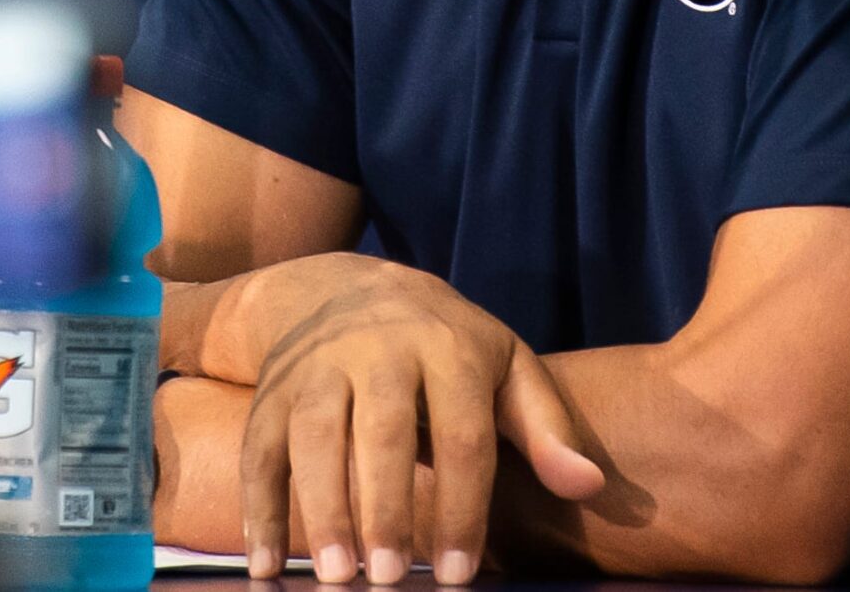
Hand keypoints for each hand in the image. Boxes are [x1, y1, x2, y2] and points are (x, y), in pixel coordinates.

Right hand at [228, 255, 604, 584]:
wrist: (349, 287)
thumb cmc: (445, 344)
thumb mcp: (505, 366)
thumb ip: (546, 428)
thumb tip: (590, 486)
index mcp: (448, 347)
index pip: (461, 433)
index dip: (461, 506)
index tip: (457, 573)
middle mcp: (377, 348)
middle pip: (381, 432)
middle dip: (384, 507)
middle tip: (388, 579)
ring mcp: (317, 365)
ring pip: (314, 435)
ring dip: (321, 507)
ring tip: (337, 576)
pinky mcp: (272, 388)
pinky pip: (259, 447)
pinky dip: (260, 507)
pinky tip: (265, 564)